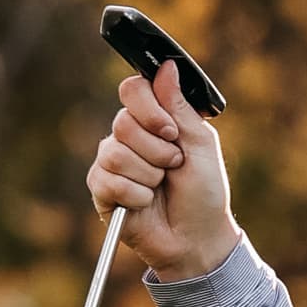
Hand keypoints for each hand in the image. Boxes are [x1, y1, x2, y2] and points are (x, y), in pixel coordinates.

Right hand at [89, 61, 237, 281]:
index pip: (133, 89)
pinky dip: (136, 194)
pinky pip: (109, 180)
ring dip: (148, 175)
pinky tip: (146, 203)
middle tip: (172, 167)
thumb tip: (167, 67)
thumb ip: (181, 107)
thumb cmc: (204, 193)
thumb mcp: (201, 145)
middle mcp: (128, 136)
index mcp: (153, 120)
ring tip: (160, 187)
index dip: (149, 108)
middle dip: (156, 150)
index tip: (170, 131)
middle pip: (123, 122)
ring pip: (115, 153)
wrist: (198, 238)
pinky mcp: (101, 189)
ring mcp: (111, 162)